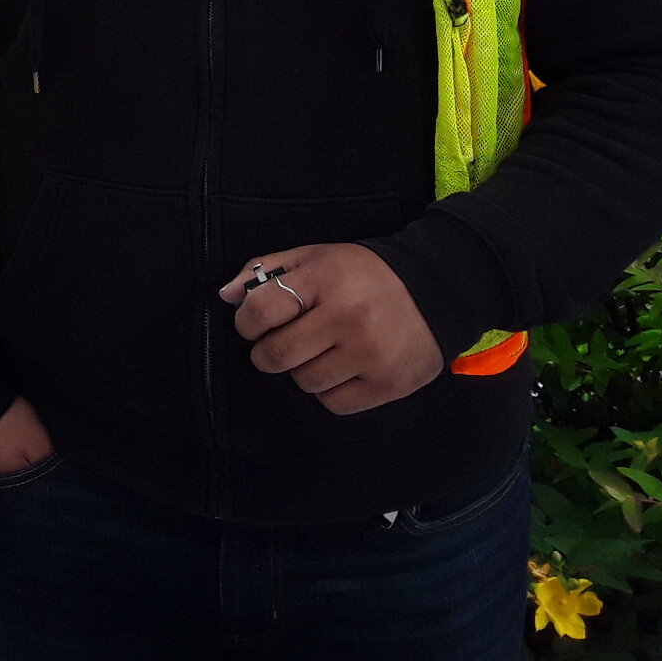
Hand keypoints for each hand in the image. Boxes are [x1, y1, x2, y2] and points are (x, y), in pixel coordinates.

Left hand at [218, 243, 442, 414]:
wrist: (435, 290)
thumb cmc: (362, 275)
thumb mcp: (315, 257)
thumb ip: (266, 271)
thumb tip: (227, 296)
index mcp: (324, 279)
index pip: (261, 311)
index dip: (246, 322)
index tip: (253, 324)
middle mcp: (347, 317)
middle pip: (277, 355)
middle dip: (267, 353)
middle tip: (278, 345)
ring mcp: (370, 354)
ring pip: (304, 382)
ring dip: (302, 371)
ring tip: (319, 351)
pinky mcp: (389, 383)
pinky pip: (333, 403)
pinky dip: (328, 390)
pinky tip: (341, 368)